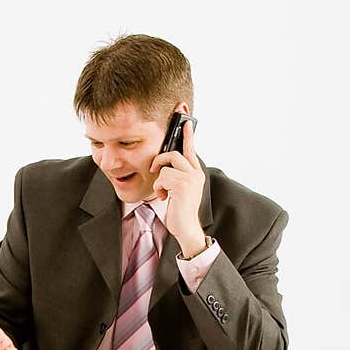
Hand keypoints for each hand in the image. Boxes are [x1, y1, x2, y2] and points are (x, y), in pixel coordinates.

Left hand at [149, 118, 205, 251]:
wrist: (186, 228)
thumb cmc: (180, 210)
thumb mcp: (179, 189)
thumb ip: (177, 174)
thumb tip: (165, 163)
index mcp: (196, 173)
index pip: (190, 149)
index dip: (188, 135)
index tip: (186, 121)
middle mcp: (196, 173)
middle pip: (174, 154)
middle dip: (159, 161)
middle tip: (153, 170)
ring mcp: (190, 179)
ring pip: (166, 167)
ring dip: (159, 181)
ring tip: (163, 193)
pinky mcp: (183, 185)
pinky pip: (163, 177)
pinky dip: (159, 188)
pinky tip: (163, 198)